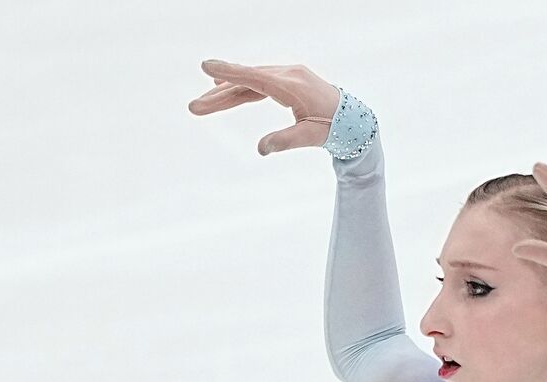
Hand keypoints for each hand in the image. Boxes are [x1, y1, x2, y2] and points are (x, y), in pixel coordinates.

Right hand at [187, 59, 340, 155]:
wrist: (354, 119)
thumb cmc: (333, 129)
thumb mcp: (310, 138)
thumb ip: (284, 141)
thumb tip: (260, 149)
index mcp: (292, 86)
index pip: (254, 78)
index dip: (229, 72)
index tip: (206, 66)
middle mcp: (288, 75)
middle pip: (246, 83)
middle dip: (218, 96)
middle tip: (193, 108)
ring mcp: (288, 76)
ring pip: (250, 83)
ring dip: (226, 93)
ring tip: (201, 105)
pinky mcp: (288, 81)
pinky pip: (259, 83)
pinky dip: (241, 87)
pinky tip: (223, 87)